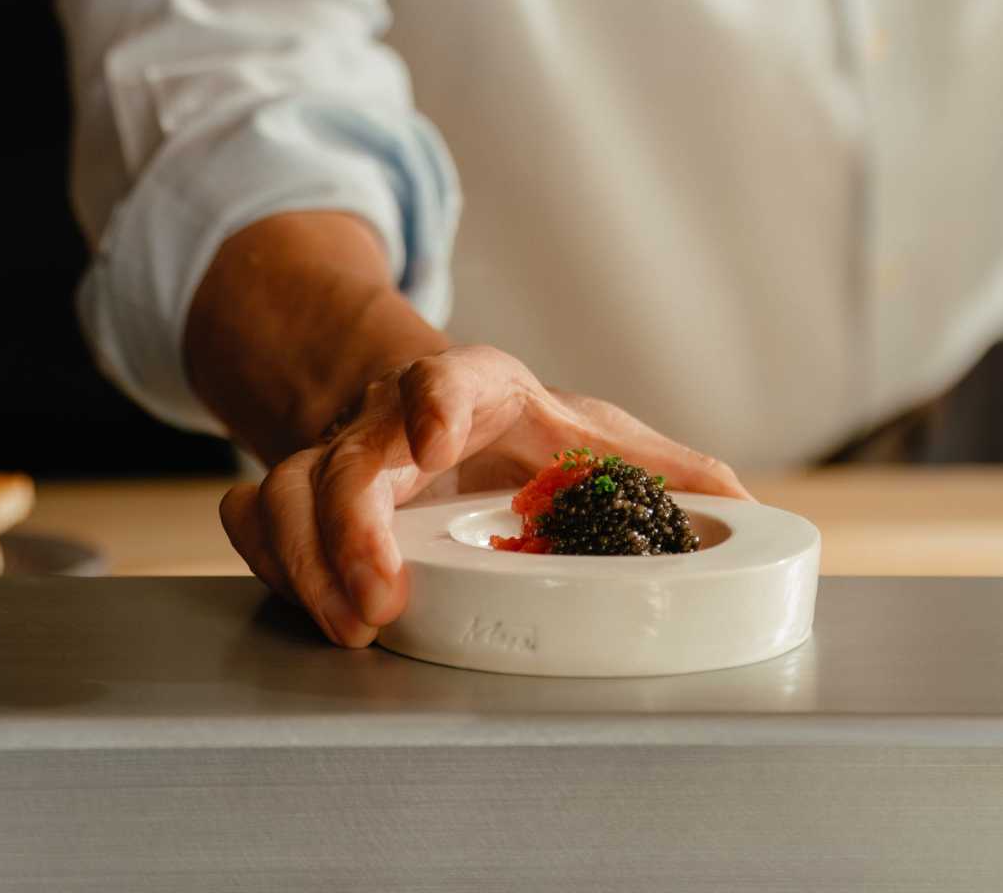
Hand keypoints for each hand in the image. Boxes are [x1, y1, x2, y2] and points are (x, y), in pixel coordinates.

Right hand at [219, 343, 751, 646]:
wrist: (437, 415)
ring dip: (306, 562)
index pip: (447, 376)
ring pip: (288, 491)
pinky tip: (307, 602)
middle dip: (352, 528)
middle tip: (379, 601)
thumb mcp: (595, 441)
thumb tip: (745, 508)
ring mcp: (342, 460)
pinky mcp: (304, 501)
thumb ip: (664, 475)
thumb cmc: (525, 433)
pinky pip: (256, 516)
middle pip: (350, 455)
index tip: (429, 439)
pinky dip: (268, 558)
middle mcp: (396, 421)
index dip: (431, 399)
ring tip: (351, 626)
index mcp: (478, 392)